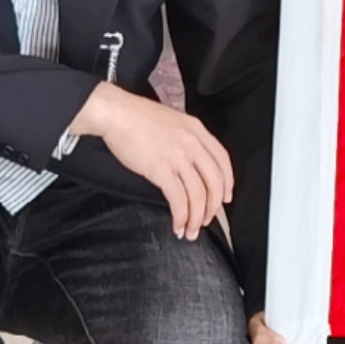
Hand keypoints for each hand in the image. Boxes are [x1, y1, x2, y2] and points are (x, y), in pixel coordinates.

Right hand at [67, 81, 237, 234]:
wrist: (116, 113)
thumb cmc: (138, 117)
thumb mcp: (173, 121)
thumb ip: (186, 139)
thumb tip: (191, 161)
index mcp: (197, 130)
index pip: (223, 160)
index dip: (228, 183)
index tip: (225, 198)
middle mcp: (192, 144)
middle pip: (215, 181)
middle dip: (213, 206)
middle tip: (207, 220)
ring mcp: (178, 157)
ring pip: (198, 194)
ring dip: (197, 217)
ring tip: (191, 230)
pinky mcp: (161, 170)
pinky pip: (179, 199)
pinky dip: (181, 216)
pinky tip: (177, 224)